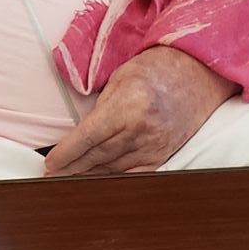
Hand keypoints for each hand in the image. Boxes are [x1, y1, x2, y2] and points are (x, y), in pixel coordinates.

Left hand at [43, 48, 235, 177]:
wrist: (198, 74)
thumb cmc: (156, 69)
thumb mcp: (121, 77)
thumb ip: (101, 107)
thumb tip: (81, 134)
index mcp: (129, 105)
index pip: (89, 136)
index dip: (66, 153)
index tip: (49, 163)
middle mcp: (143, 129)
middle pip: (98, 156)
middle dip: (72, 168)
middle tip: (51, 175)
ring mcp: (156, 145)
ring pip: (113, 168)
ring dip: (88, 176)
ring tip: (68, 179)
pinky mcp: (164, 154)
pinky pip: (133, 174)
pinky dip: (112, 178)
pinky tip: (97, 180)